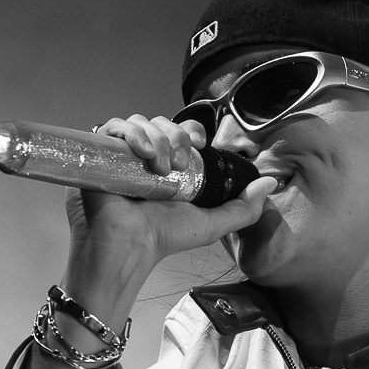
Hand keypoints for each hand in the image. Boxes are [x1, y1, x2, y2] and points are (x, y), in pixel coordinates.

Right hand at [71, 114, 276, 266]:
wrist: (127, 247)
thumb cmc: (162, 238)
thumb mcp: (211, 224)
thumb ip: (243, 208)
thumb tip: (269, 184)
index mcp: (168, 166)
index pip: (180, 131)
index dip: (190, 130)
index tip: (198, 145)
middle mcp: (144, 157)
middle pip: (161, 122)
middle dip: (174, 136)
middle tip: (177, 165)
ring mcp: (120, 154)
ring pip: (140, 121)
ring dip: (155, 137)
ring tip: (158, 167)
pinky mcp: (98, 154)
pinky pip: (113, 127)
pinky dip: (131, 134)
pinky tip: (141, 154)